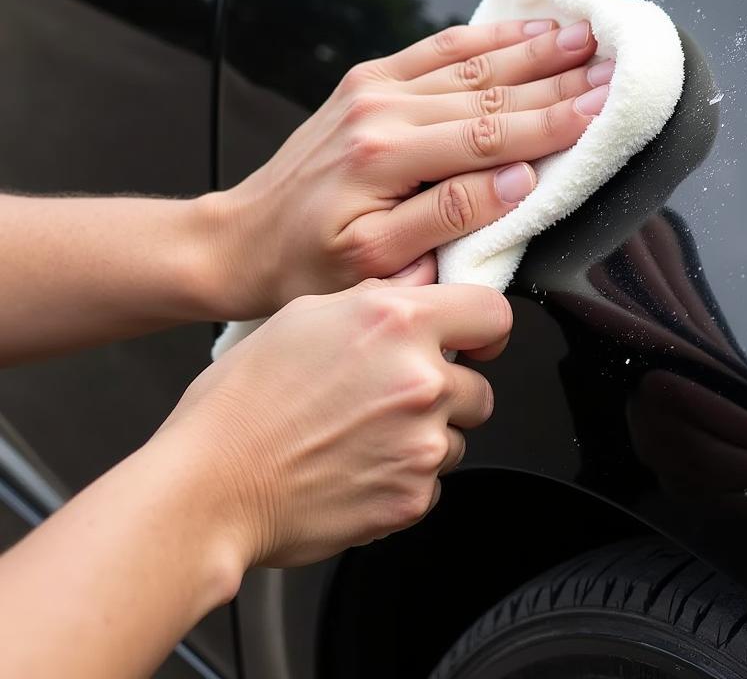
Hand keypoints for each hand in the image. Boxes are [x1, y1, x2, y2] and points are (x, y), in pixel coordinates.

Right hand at [158, 258, 510, 567]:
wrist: (210, 486)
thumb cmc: (243, 402)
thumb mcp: (306, 314)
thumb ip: (379, 300)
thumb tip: (419, 291)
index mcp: (397, 324)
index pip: (493, 313)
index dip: (481, 327)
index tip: (470, 340)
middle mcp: (420, 381)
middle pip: (479, 385)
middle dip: (446, 390)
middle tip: (389, 395)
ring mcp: (422, 445)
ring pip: (457, 436)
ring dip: (425, 435)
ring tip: (363, 433)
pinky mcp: (413, 498)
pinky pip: (432, 483)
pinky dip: (404, 477)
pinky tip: (357, 466)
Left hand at [203, 18, 608, 319]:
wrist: (242, 238)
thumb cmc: (306, 262)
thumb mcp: (377, 260)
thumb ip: (450, 216)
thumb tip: (517, 182)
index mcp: (387, 156)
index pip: (492, 134)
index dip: (556, 121)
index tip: (605, 105)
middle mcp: (382, 110)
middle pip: (490, 90)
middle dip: (558, 78)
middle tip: (613, 63)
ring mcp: (374, 89)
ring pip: (470, 62)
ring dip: (531, 48)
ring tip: (582, 36)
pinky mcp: (368, 82)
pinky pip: (435, 49)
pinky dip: (484, 36)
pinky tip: (520, 28)